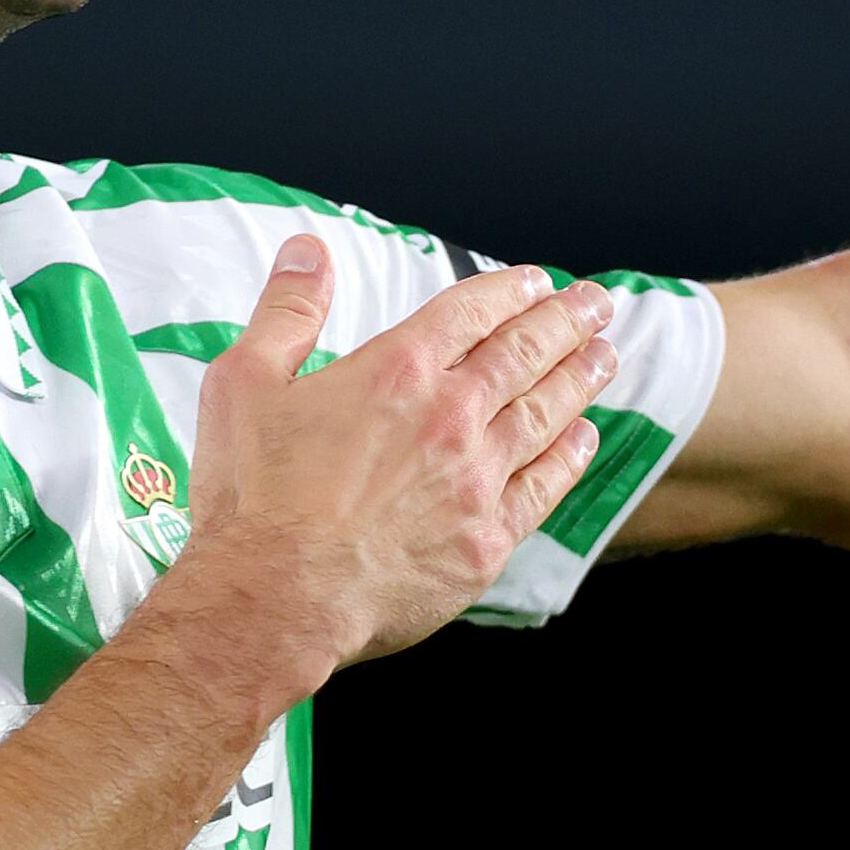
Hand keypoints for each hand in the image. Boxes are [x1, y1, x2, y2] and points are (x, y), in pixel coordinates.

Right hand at [172, 236, 617, 669]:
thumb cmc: (252, 498)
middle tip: (596, 303)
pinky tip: (584, 437)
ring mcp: (476, 479)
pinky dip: (570, 455)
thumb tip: (309, 251)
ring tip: (606, 355)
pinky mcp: (486, 540)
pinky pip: (544, 487)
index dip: (509, 290)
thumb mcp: (244, 382)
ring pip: (545, 413)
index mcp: (397, 370)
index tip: (537, 281)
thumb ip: (287, 311)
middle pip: (524, 352)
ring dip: (580, 378)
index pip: (470, 311)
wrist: (276, 597)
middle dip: (566, 321)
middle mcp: (449, 416)